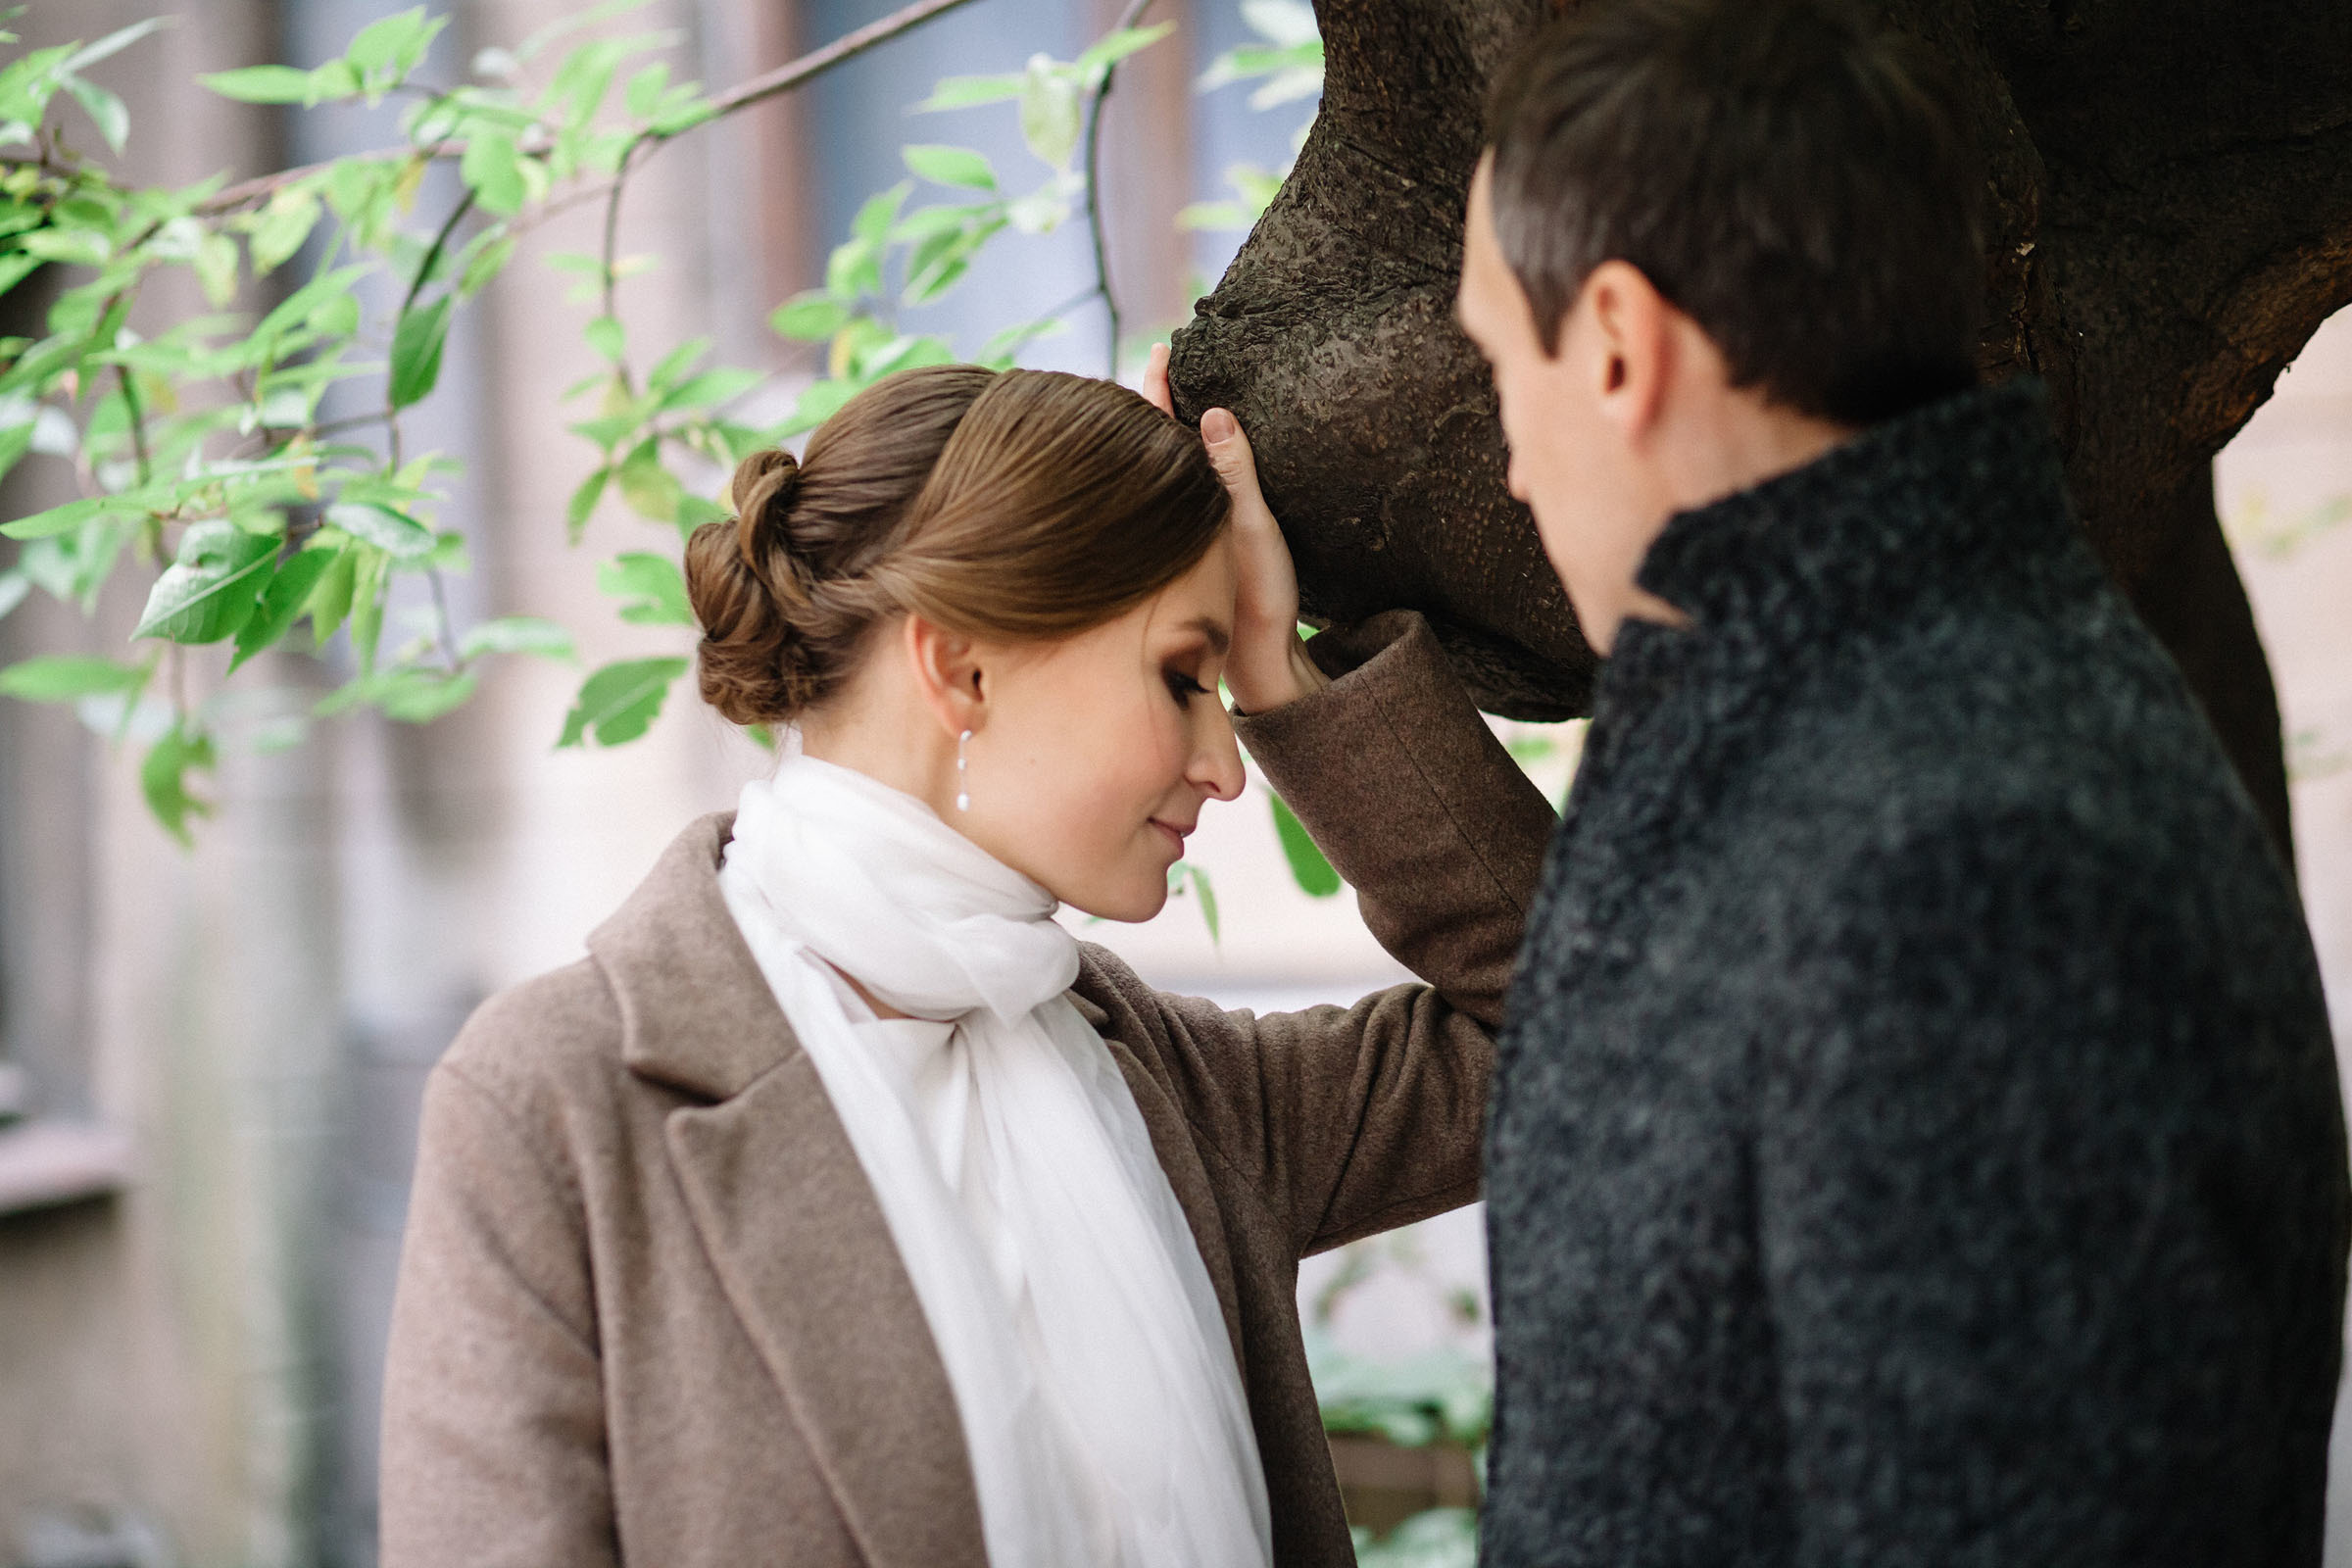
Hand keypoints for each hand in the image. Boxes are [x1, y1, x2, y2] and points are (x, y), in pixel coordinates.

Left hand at [1141, 344, 1327, 712]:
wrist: (1261, 659)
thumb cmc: (1258, 595)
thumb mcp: (1252, 528)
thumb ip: (1234, 472)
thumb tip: (1213, 413)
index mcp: (1180, 499)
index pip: (1159, 427)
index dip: (1159, 384)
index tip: (1161, 347)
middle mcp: (1173, 510)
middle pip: (1156, 442)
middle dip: (1158, 399)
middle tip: (1166, 354)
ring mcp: (1181, 527)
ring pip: (1166, 466)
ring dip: (1167, 428)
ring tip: (1174, 387)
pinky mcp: (1194, 541)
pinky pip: (1184, 487)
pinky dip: (1185, 458)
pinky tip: (1193, 451)